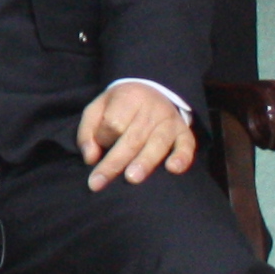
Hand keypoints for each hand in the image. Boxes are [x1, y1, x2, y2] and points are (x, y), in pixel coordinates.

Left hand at [78, 79, 197, 189]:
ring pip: (157, 143)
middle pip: (132, 138)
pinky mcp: (184, 132)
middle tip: (98, 183)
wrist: (152, 90)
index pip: (113, 123)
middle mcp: (152, 108)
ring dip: (144, 162)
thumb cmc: (119, 106)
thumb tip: (90, 158)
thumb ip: (87, 132)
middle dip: (114, 163)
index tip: (101, 143)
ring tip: (132, 178)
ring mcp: (170, 121)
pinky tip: (173, 169)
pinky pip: (187, 145)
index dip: (103, 138)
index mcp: (129, 97)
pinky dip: (182, 157)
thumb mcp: (97, 109)